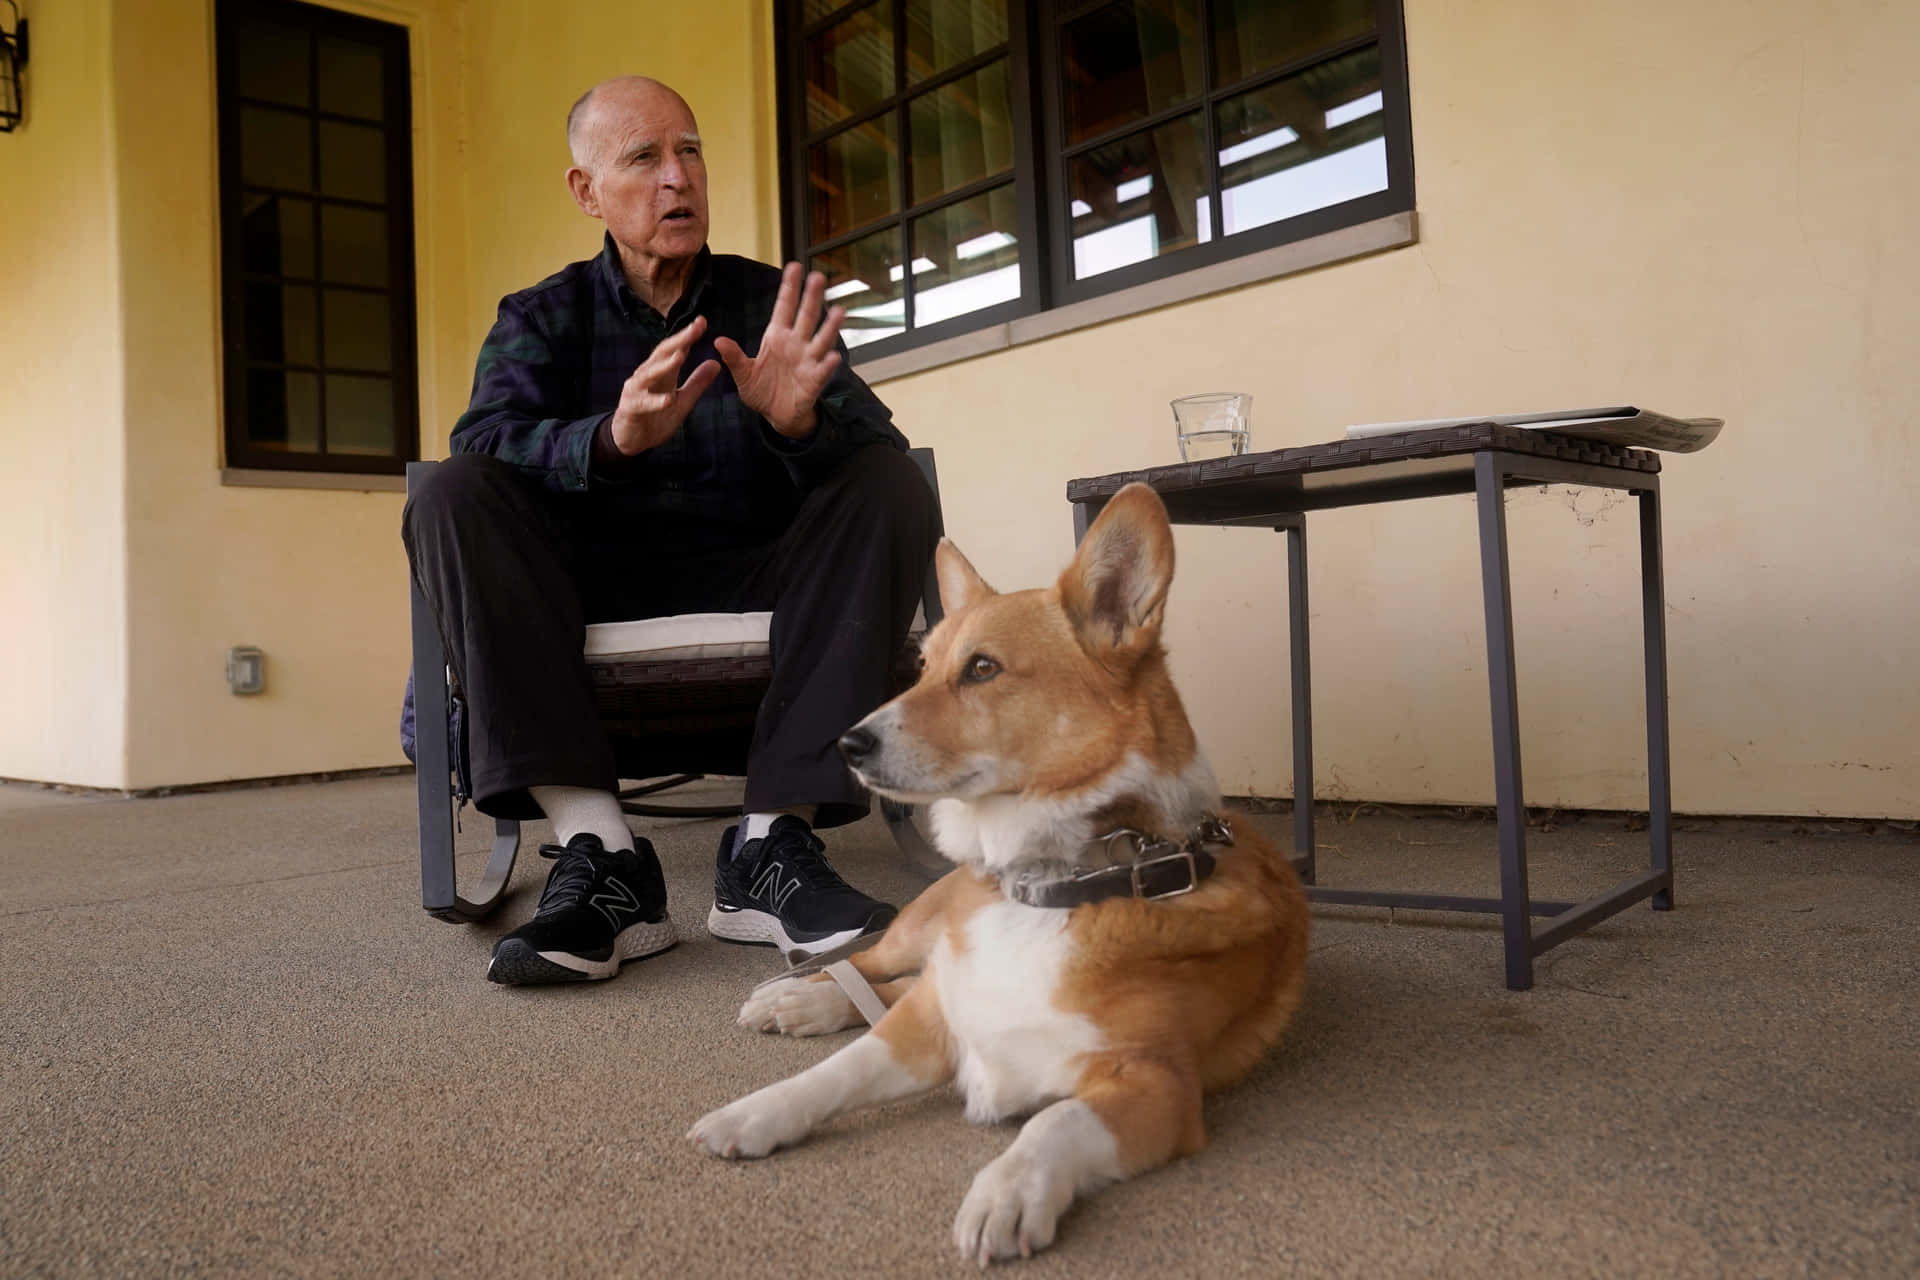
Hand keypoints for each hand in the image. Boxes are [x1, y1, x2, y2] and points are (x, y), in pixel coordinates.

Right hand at [608, 316, 721, 455]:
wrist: (631, 440)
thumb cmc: (655, 418)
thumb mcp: (682, 401)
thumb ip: (697, 383)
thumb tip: (716, 363)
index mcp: (662, 373)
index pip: (676, 349)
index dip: (688, 336)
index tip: (702, 321)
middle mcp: (647, 376)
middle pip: (662, 354)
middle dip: (678, 340)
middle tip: (695, 328)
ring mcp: (636, 391)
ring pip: (649, 374)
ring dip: (665, 365)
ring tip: (680, 356)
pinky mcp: (630, 409)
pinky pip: (644, 404)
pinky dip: (656, 402)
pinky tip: (669, 399)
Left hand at [715, 264, 845, 439]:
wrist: (776, 416)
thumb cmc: (761, 391)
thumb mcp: (743, 374)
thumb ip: (734, 357)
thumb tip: (718, 340)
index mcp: (776, 337)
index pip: (784, 307)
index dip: (789, 288)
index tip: (794, 266)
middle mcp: (795, 344)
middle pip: (805, 317)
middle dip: (812, 298)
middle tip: (818, 277)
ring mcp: (807, 361)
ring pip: (820, 339)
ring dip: (830, 326)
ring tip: (839, 311)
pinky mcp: (814, 381)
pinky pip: (822, 371)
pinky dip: (828, 364)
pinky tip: (834, 357)